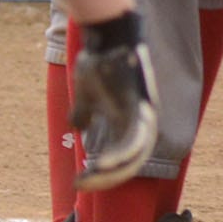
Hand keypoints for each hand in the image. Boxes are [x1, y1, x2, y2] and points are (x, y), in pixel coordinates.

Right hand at [70, 11, 157, 189]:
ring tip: (88, 178)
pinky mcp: (141, 109)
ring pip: (133, 158)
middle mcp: (142, 123)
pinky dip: (118, 156)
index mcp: (130, 123)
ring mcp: (144, 116)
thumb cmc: (98, 62)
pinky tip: (97, 164)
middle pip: (129, 164)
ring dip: (110, 172)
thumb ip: (85, 112)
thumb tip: (79, 127)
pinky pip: (133, 142)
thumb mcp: (86, 94)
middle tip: (81, 184)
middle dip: (105, 179)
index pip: (121, 159)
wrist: (107, 37)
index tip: (79, 182)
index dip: (102, 175)